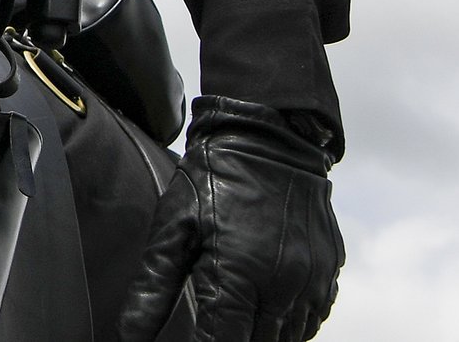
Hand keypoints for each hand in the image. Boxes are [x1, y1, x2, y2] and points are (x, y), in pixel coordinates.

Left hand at [116, 97, 343, 341]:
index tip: (192, 341)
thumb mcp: (173, 229)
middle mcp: (282, 286)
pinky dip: (289, 325)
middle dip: (232, 339)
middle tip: (212, 323)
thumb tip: (129, 336)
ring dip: (260, 335)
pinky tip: (266, 310)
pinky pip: (312, 319)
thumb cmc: (214, 179)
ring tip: (234, 318)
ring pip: (287, 338)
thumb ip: (153, 289)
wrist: (269, 138)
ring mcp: (312, 281)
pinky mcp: (329, 273)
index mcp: (239, 276)